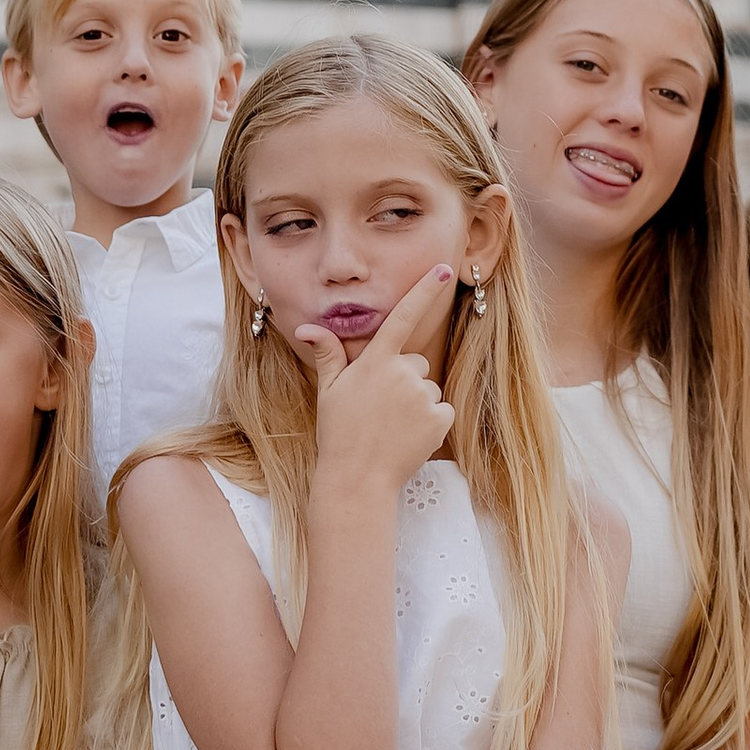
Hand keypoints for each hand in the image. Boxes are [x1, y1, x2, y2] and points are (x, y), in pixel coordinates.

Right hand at [296, 266, 456, 497]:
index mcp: (376, 361)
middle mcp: (403, 373)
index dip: (424, 290)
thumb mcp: (329, 391)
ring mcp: (423, 396)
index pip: (403, 316)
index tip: (443, 269)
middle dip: (404, 378)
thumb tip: (305, 328)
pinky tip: (408, 437)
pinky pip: (442, 410)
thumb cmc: (338, 433)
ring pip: (428, 388)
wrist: (356, 480)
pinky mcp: (439, 419)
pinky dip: (430, 422)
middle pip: (416, 363)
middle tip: (380, 406)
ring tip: (391, 426)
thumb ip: (328, 354)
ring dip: (415, 402)